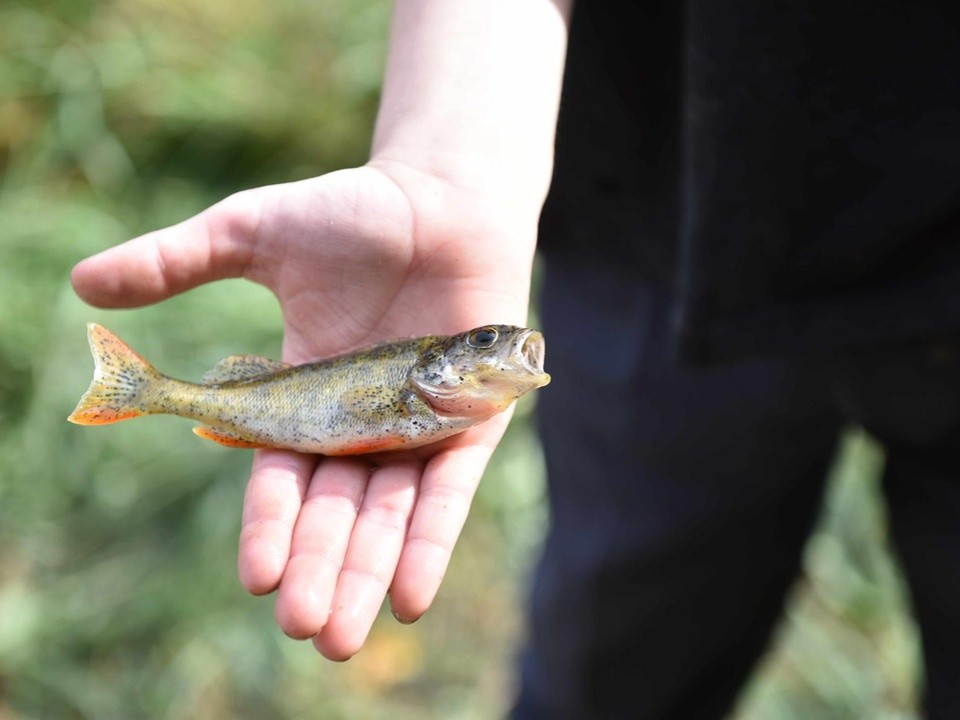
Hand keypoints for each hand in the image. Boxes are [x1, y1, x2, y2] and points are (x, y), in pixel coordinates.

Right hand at [71, 162, 535, 658]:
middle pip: (337, 509)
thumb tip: (82, 283)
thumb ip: (176, 261)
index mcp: (306, 391)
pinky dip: (431, 538)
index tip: (259, 577)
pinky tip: (409, 595)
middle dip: (321, 568)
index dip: (271, 524)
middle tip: (307, 628)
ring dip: (368, 571)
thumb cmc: (353, 211)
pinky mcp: (473, 419)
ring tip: (344, 636)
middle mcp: (362, 419)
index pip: (282, 472)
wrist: (443, 193)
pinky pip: (451, 488)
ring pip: (389, 513)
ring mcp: (419, 422)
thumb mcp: (253, 234)